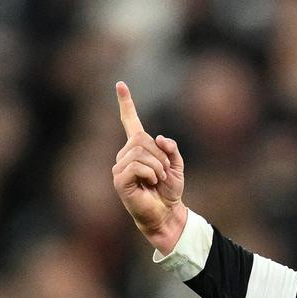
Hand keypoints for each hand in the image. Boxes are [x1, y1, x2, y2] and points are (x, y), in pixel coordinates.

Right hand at [111, 82, 186, 253]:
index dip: (126, 104)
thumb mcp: (177, 165)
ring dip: (158, 167)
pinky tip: (150, 184)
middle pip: (143, 139)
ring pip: (141, 153)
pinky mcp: (119, 180)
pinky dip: (151, 173)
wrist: (167, 213)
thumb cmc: (169, 191)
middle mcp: (124, 155)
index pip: (130, 122)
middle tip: (163, 173)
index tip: (120, 85)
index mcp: (138, 148)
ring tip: (157, 180)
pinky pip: (138, 166)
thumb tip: (159, 138)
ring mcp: (119, 167)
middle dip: (161, 155)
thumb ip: (171, 149)